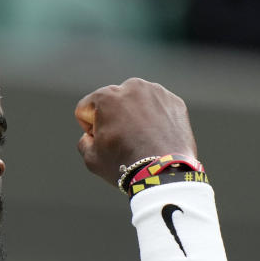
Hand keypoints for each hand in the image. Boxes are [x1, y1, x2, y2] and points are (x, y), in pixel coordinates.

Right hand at [75, 78, 197, 186]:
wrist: (164, 174)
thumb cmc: (125, 165)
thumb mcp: (91, 158)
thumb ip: (84, 141)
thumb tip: (92, 135)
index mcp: (106, 96)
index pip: (85, 109)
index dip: (90, 129)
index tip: (104, 143)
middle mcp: (131, 86)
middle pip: (112, 102)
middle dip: (113, 118)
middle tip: (123, 142)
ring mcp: (156, 92)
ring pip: (136, 102)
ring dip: (135, 116)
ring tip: (141, 140)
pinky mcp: (174, 101)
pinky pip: (158, 107)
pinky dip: (155, 119)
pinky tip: (156, 138)